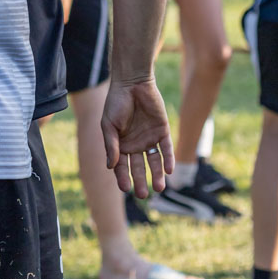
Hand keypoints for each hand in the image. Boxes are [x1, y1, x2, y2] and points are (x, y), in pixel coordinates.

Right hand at [101, 77, 174, 197]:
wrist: (133, 83)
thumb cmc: (116, 103)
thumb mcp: (109, 125)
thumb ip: (111, 145)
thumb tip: (110, 167)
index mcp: (120, 145)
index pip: (121, 166)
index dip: (123, 178)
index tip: (125, 189)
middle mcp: (135, 145)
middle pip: (139, 168)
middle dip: (141, 181)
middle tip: (143, 194)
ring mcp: (149, 139)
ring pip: (155, 162)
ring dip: (157, 174)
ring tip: (159, 188)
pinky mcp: (162, 131)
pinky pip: (166, 149)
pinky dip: (168, 159)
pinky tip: (168, 171)